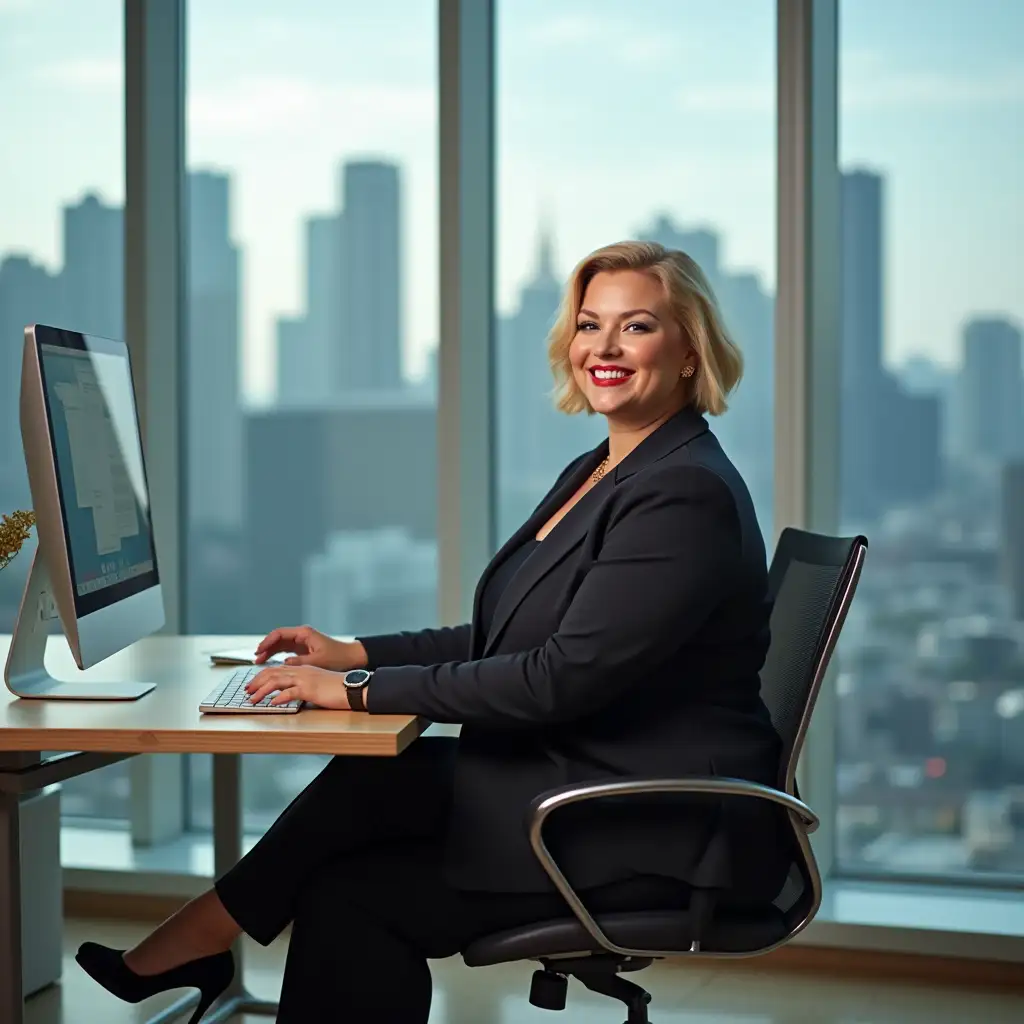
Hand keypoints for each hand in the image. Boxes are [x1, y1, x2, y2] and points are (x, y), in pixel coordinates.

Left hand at [245, 664, 359, 709]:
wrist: (353, 687)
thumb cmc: (337, 688)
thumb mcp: (317, 685)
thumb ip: (302, 687)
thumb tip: (288, 695)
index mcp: (302, 669)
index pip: (276, 669)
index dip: (261, 677)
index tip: (252, 686)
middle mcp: (301, 671)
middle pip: (272, 673)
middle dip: (256, 682)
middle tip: (246, 692)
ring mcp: (305, 679)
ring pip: (277, 681)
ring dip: (262, 691)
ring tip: (252, 700)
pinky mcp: (310, 689)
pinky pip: (290, 692)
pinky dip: (279, 698)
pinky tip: (272, 704)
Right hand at [253, 625, 366, 672]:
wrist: (351, 658)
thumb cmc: (338, 657)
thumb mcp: (318, 661)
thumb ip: (300, 662)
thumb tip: (284, 663)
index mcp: (304, 633)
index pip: (280, 633)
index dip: (267, 642)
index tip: (259, 650)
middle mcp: (301, 635)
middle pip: (278, 638)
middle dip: (266, 647)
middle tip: (256, 658)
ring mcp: (301, 642)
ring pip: (280, 644)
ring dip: (269, 652)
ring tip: (259, 661)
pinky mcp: (302, 650)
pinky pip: (285, 650)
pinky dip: (276, 656)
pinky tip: (269, 663)